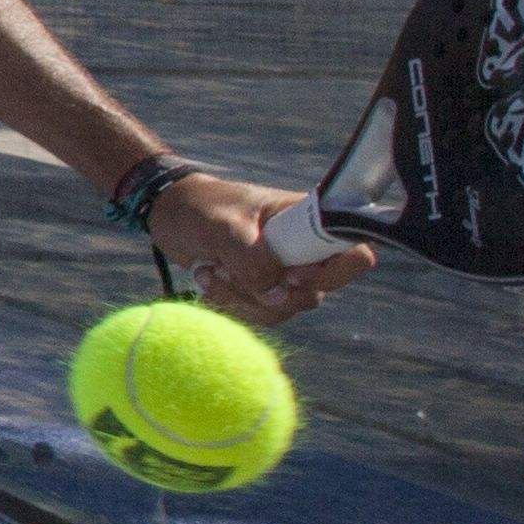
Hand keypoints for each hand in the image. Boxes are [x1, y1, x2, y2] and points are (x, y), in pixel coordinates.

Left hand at [147, 174, 371, 323]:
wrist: (169, 215)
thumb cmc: (200, 208)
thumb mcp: (224, 227)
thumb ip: (254, 260)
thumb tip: (279, 296)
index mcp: (308, 220)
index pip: (354, 254)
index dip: (331, 274)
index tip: (291, 274)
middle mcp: (304, 248)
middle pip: (315, 293)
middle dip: (269, 292)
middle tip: (231, 269)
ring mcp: (284, 271)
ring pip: (284, 309)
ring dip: (242, 298)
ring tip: (210, 271)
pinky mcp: (262, 289)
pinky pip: (260, 315)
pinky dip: (232, 305)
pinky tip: (207, 279)